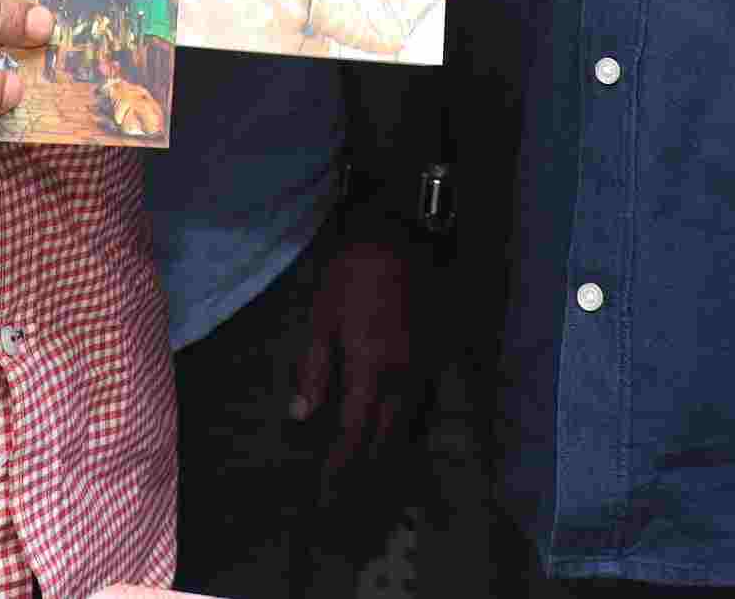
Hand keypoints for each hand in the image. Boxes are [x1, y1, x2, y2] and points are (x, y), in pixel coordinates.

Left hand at [289, 236, 418, 486]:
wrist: (404, 237)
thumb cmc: (354, 274)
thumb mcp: (323, 316)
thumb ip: (314, 370)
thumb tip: (301, 418)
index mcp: (372, 368)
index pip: (355, 432)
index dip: (340, 465)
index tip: (325, 490)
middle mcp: (404, 377)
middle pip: (386, 439)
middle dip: (365, 473)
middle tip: (343, 498)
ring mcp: (424, 369)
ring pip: (407, 426)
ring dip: (386, 455)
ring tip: (366, 480)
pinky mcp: (434, 358)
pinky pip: (421, 406)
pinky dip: (405, 429)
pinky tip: (393, 438)